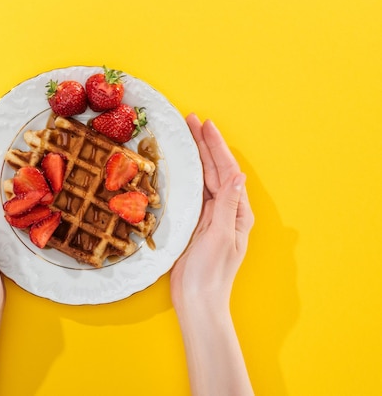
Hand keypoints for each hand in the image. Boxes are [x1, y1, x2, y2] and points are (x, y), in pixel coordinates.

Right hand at [170, 113, 253, 309]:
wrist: (197, 299)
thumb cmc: (211, 273)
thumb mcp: (221, 237)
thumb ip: (228, 205)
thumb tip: (238, 175)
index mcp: (237, 212)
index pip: (227, 171)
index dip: (216, 147)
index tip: (205, 125)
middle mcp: (227, 211)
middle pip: (216, 170)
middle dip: (205, 145)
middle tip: (191, 121)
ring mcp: (211, 217)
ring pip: (204, 179)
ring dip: (197, 157)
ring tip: (187, 136)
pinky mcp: (196, 224)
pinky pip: (194, 193)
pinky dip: (188, 176)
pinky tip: (182, 166)